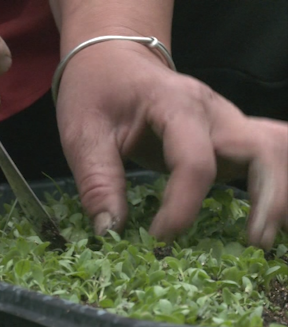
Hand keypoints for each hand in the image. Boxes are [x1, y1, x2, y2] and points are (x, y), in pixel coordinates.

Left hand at [56, 41, 287, 248]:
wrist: (112, 61)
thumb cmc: (96, 94)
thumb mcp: (82, 134)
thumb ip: (97, 182)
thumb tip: (109, 232)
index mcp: (175, 105)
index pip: (195, 161)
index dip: (182, 205)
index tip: (159, 238)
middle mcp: (214, 113)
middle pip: (264, 149)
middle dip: (268, 196)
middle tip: (253, 241)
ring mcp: (228, 124)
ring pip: (277, 149)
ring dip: (280, 192)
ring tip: (263, 238)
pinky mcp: (231, 140)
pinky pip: (268, 157)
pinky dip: (276, 185)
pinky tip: (268, 219)